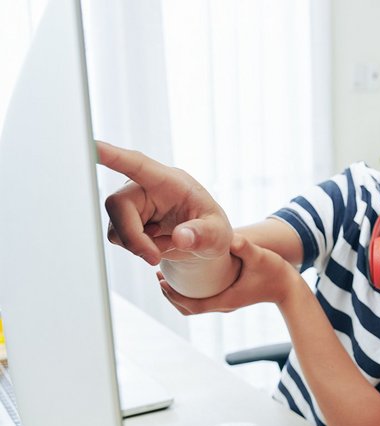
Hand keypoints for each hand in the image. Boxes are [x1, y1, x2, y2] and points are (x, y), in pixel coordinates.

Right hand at [98, 141, 232, 264]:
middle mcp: (144, 186)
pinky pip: (118, 238)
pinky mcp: (123, 219)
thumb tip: (181, 238)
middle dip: (133, 236)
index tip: (91, 145)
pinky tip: (156, 243)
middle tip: (154, 256)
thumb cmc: (211, 230)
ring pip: (115, 228)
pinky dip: (137, 249)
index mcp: (169, 180)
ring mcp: (131, 202)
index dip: (113, 155)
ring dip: (139, 245)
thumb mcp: (218, 234)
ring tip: (166, 244)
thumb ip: (203, 235)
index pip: (136, 164)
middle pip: (117, 205)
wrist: (200, 244)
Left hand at [159, 234, 303, 313]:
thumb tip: (230, 238)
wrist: (289, 288)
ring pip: (195, 305)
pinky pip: (204, 299)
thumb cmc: (275, 273)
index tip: (160, 281)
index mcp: (226, 300)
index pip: (192, 305)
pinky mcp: (230, 297)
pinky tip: (188, 276)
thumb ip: (245, 248)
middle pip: (188, 309)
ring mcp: (227, 303)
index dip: (173, 296)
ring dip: (179, 294)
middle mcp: (224, 305)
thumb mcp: (260, 257)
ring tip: (166, 277)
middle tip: (158, 277)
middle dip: (171, 295)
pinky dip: (191, 292)